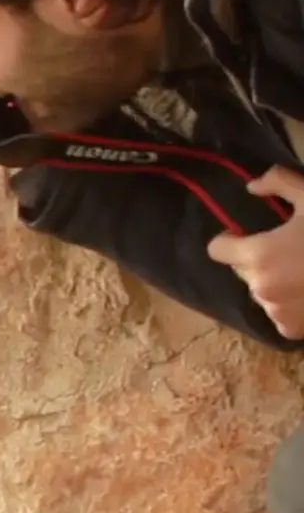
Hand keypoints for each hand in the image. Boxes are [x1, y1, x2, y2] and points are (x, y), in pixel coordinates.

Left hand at [207, 165, 303, 338]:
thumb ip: (278, 182)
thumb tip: (252, 187)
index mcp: (259, 255)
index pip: (217, 249)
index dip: (230, 239)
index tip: (246, 234)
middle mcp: (261, 288)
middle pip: (240, 269)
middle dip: (255, 259)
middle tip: (288, 250)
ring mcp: (276, 312)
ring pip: (261, 291)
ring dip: (273, 282)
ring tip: (302, 271)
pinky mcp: (292, 329)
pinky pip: (278, 315)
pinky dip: (289, 306)